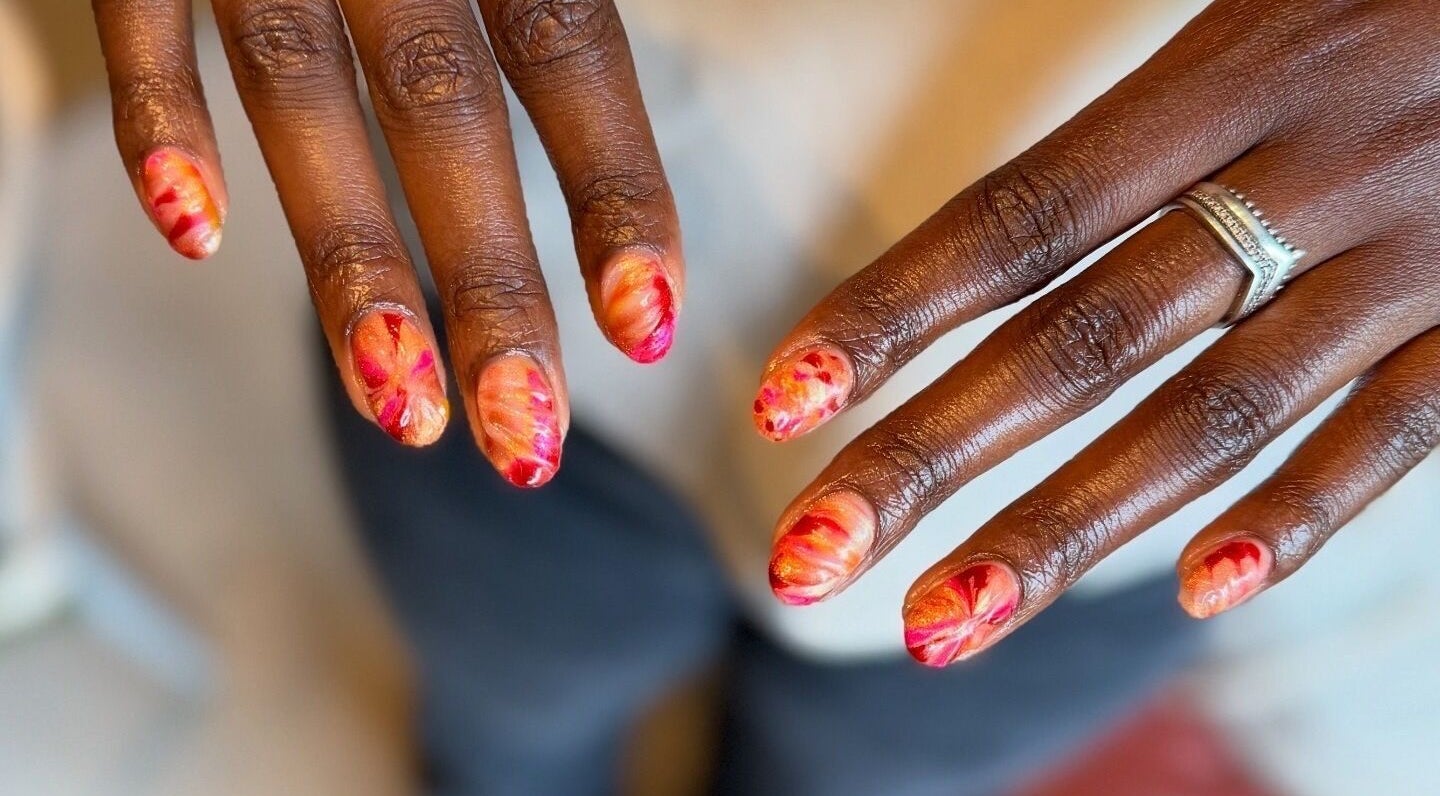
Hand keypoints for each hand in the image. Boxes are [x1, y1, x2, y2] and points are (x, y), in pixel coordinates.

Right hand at [94, 0, 682, 485]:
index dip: (614, 192)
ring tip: (405, 409)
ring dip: (350, 261)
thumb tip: (620, 69)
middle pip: (446, 110)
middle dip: (491, 284)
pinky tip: (193, 237)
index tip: (650, 327)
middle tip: (531, 442)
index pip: (572, 56)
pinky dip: (159, 119)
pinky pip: (140, 11)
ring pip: (301, 94)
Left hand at [754, 0, 1439, 663]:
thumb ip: (1156, 116)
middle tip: (803, 559)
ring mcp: (1408, 261)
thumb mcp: (1270, 7)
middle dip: (928, 459)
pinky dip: (1297, 519)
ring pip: (1209, 419)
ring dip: (1064, 535)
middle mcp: (1303, 176)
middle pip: (1078, 343)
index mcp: (1231, 73)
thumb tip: (1015, 237)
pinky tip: (1197, 597)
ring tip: (938, 625)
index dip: (891, 311)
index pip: (1020, 219)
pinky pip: (1395, 435)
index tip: (781, 401)